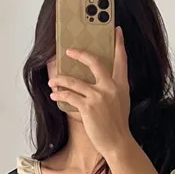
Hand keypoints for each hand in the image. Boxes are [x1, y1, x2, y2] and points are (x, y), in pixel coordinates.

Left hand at [48, 25, 131, 158]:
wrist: (118, 143)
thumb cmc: (117, 125)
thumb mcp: (121, 102)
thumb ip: (112, 89)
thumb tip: (97, 80)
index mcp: (121, 85)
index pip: (121, 59)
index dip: (119, 44)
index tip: (117, 30)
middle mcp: (111, 88)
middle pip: (94, 62)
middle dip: (80, 55)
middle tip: (69, 51)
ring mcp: (99, 97)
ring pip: (74, 81)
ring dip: (60, 80)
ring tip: (53, 82)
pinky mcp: (88, 108)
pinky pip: (69, 96)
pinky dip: (60, 95)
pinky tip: (55, 95)